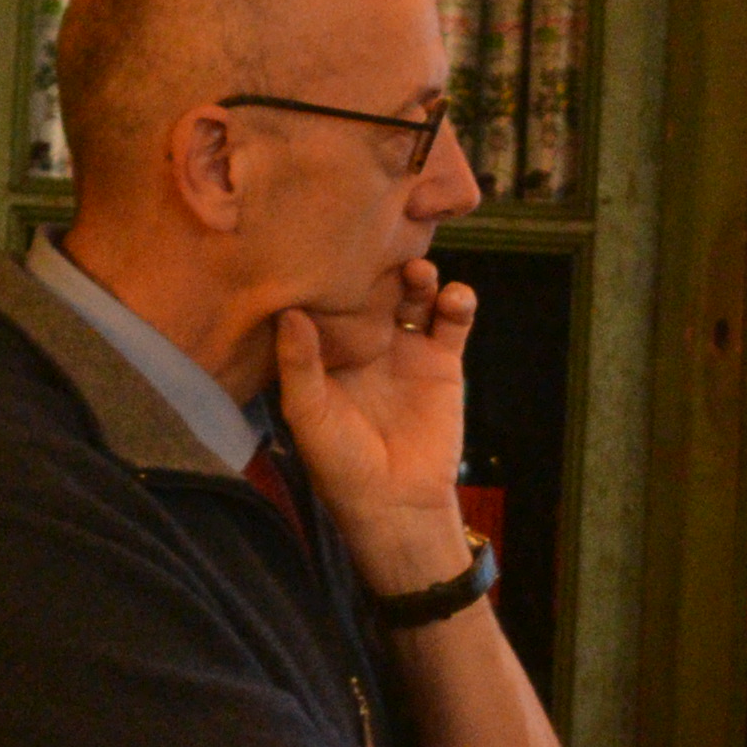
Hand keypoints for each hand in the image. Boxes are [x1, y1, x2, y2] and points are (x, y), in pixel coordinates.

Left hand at [275, 262, 474, 592]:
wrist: (397, 502)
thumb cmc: (340, 465)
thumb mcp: (309, 415)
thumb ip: (299, 365)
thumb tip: (288, 312)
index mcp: (327, 351)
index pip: (326, 298)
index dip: (327, 271)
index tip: (325, 243)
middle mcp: (366, 342)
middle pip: (373, 286)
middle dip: (377, 264)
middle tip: (379, 249)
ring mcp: (406, 347)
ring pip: (414, 294)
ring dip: (418, 275)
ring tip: (417, 274)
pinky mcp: (443, 360)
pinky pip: (453, 320)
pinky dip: (458, 300)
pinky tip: (453, 298)